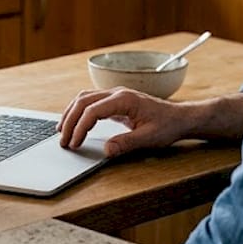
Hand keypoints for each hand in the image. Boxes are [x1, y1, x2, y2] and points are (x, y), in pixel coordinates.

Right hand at [58, 87, 191, 156]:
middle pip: (83, 101)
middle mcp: (117, 93)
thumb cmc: (166, 126)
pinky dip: (79, 112)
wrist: (179, 118)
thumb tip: (106, 150)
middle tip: (63, 141)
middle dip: (70, 121)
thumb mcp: (149, 138)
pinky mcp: (115, 101)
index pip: (93, 111)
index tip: (75, 143)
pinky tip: (75, 124)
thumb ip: (127, 143)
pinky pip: (90, 102)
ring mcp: (115, 95)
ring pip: (84, 98)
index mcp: (124, 100)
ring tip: (63, 132)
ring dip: (71, 114)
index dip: (80, 127)